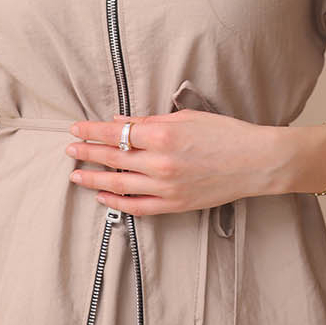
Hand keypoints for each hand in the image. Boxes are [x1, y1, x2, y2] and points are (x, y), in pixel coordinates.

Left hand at [63, 109, 282, 216]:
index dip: (91, 132)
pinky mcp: (175, 204)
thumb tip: (119, 122)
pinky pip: (138, 207)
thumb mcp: (185, 118)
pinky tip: (102, 196)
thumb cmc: (225, 133)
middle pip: (112, 158)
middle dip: (87, 153)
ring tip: (75, 175)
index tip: (75, 130)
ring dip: (93, 178)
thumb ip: (148, 121)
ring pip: (119, 184)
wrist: (256, 162)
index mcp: (163, 136)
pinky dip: (116, 202)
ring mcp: (166, 187)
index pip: (115, 133)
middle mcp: (160, 163)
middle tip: (69, 150)